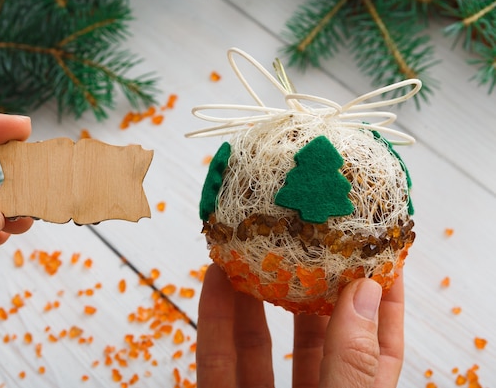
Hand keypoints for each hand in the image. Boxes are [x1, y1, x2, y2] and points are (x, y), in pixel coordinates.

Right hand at [196, 263, 403, 387]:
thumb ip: (352, 361)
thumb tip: (364, 292)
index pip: (380, 347)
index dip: (384, 299)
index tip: (379, 250)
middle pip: (317, 336)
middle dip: (312, 284)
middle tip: (310, 236)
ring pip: (260, 343)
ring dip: (254, 293)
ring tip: (255, 246)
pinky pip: (217, 359)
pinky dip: (214, 317)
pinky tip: (214, 278)